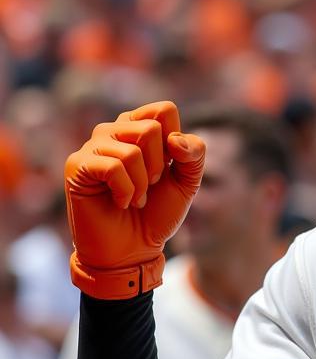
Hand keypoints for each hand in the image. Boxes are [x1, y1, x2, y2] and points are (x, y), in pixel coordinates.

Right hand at [64, 101, 204, 299]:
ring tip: (135, 198)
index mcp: (139, 128)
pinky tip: (120, 202)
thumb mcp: (187, 183)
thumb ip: (194, 155)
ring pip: (132, 150)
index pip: (164, 109)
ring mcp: (93, 146)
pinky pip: (113, 167)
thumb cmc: (157, 214)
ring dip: (142, 184)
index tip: (169, 169)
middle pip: (150, 127)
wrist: (133, 250)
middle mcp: (114, 131)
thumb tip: (174, 139)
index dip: (176, 143)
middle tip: (150, 187)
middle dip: (160, 166)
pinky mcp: (77, 166)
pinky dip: (126, 191)